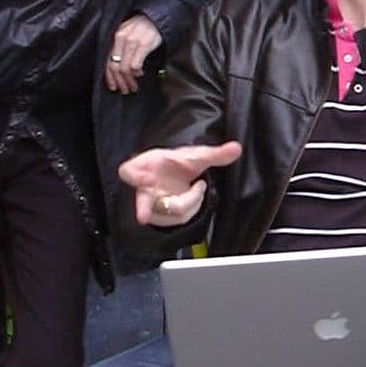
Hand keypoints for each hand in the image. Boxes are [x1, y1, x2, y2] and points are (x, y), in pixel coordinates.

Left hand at [105, 13, 162, 93]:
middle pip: (114, 66)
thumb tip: (116, 67)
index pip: (107, 60)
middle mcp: (121, 38)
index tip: (113, 86)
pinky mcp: (143, 45)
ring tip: (133, 86)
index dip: (109, 77)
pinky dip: (137, 72)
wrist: (158, 16)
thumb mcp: (127, 33)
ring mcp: (132, 42)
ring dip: (129, 80)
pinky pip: (135, 65)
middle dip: (119, 81)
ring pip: (124, 68)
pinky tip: (140, 73)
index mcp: (116, 36)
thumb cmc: (143, 26)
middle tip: (124, 90)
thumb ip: (120, 47)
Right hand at [119, 142, 242, 225]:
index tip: (148, 178)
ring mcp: (150, 204)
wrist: (173, 174)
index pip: (128, 171)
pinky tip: (195, 196)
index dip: (135, 176)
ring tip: (198, 187)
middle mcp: (143, 187)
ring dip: (189, 202)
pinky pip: (175, 219)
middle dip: (143, 209)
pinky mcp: (159, 215)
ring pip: (168, 211)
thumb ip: (215, 154)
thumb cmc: (177, 164)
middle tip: (142, 217)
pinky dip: (191, 208)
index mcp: (144, 165)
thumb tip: (237, 148)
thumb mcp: (196, 156)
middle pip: (143, 200)